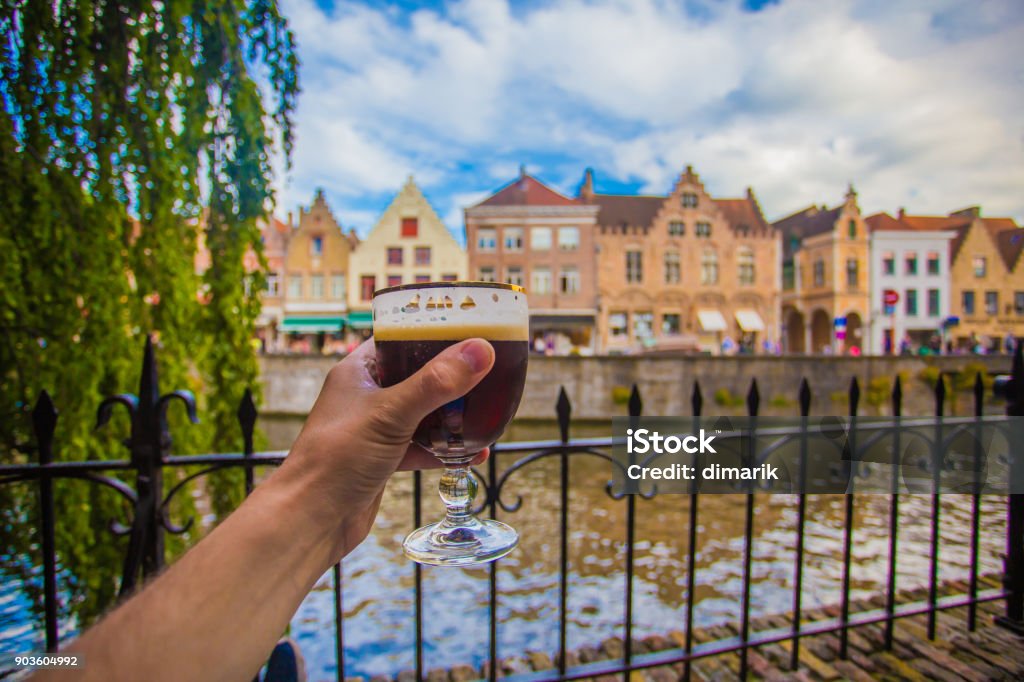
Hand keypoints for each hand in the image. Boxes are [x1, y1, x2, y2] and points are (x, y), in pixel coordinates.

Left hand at [269, 337, 495, 568]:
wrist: (311, 521)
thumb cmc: (335, 460)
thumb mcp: (391, 414)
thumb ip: (436, 383)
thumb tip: (480, 351)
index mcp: (359, 371)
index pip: (399, 337)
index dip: (431, 331)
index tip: (469, 327)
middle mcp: (366, 395)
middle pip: (416, 375)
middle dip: (451, 376)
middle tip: (487, 370)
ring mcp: (375, 428)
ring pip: (422, 412)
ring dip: (451, 414)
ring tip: (485, 409)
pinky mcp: (384, 459)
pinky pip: (421, 446)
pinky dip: (445, 449)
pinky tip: (473, 453)